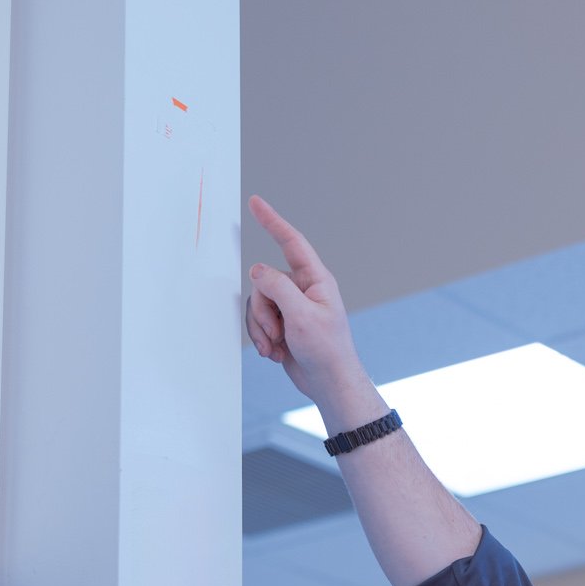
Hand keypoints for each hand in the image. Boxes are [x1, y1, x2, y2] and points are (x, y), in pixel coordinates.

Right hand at [244, 194, 360, 412]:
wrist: (328, 383)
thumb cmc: (326, 351)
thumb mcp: (301, 316)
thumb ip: (277, 287)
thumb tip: (257, 269)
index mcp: (316, 280)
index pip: (291, 243)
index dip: (272, 221)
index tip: (256, 202)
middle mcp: (302, 289)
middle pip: (263, 282)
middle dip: (263, 312)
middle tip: (278, 333)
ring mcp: (290, 306)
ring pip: (256, 303)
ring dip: (261, 328)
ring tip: (277, 346)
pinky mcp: (281, 323)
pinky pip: (256, 320)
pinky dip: (261, 338)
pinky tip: (276, 353)